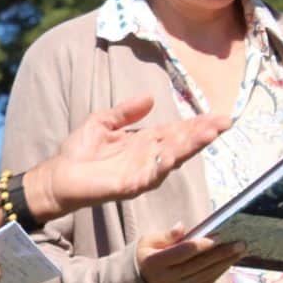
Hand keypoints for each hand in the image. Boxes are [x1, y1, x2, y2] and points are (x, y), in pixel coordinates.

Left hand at [30, 94, 231, 217]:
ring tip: (210, 133)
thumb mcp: (103, 121)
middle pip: (181, 143)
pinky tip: (175, 154)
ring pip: (172, 158)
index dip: (197, 124)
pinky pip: (151, 175)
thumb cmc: (80, 151)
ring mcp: (141, 172)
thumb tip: (151, 97)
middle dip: (202, 133)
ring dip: (191, 146)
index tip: (219, 116)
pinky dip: (164, 164)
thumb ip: (126, 111)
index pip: (176, 131)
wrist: (58, 176)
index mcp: (144, 142)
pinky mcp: (129, 185)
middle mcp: (148, 158)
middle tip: (224, 122)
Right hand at [136, 223, 246, 282]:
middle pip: (199, 264)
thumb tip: (182, 227)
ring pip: (205, 275)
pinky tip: (228, 263)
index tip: (219, 236)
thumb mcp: (147, 243)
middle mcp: (167, 279)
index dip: (201, 244)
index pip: (183, 252)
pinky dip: (218, 273)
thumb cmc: (144, 258)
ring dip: (225, 263)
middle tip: (240, 243)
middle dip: (222, 253)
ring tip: (240, 252)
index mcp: (155, 263)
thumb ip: (166, 236)